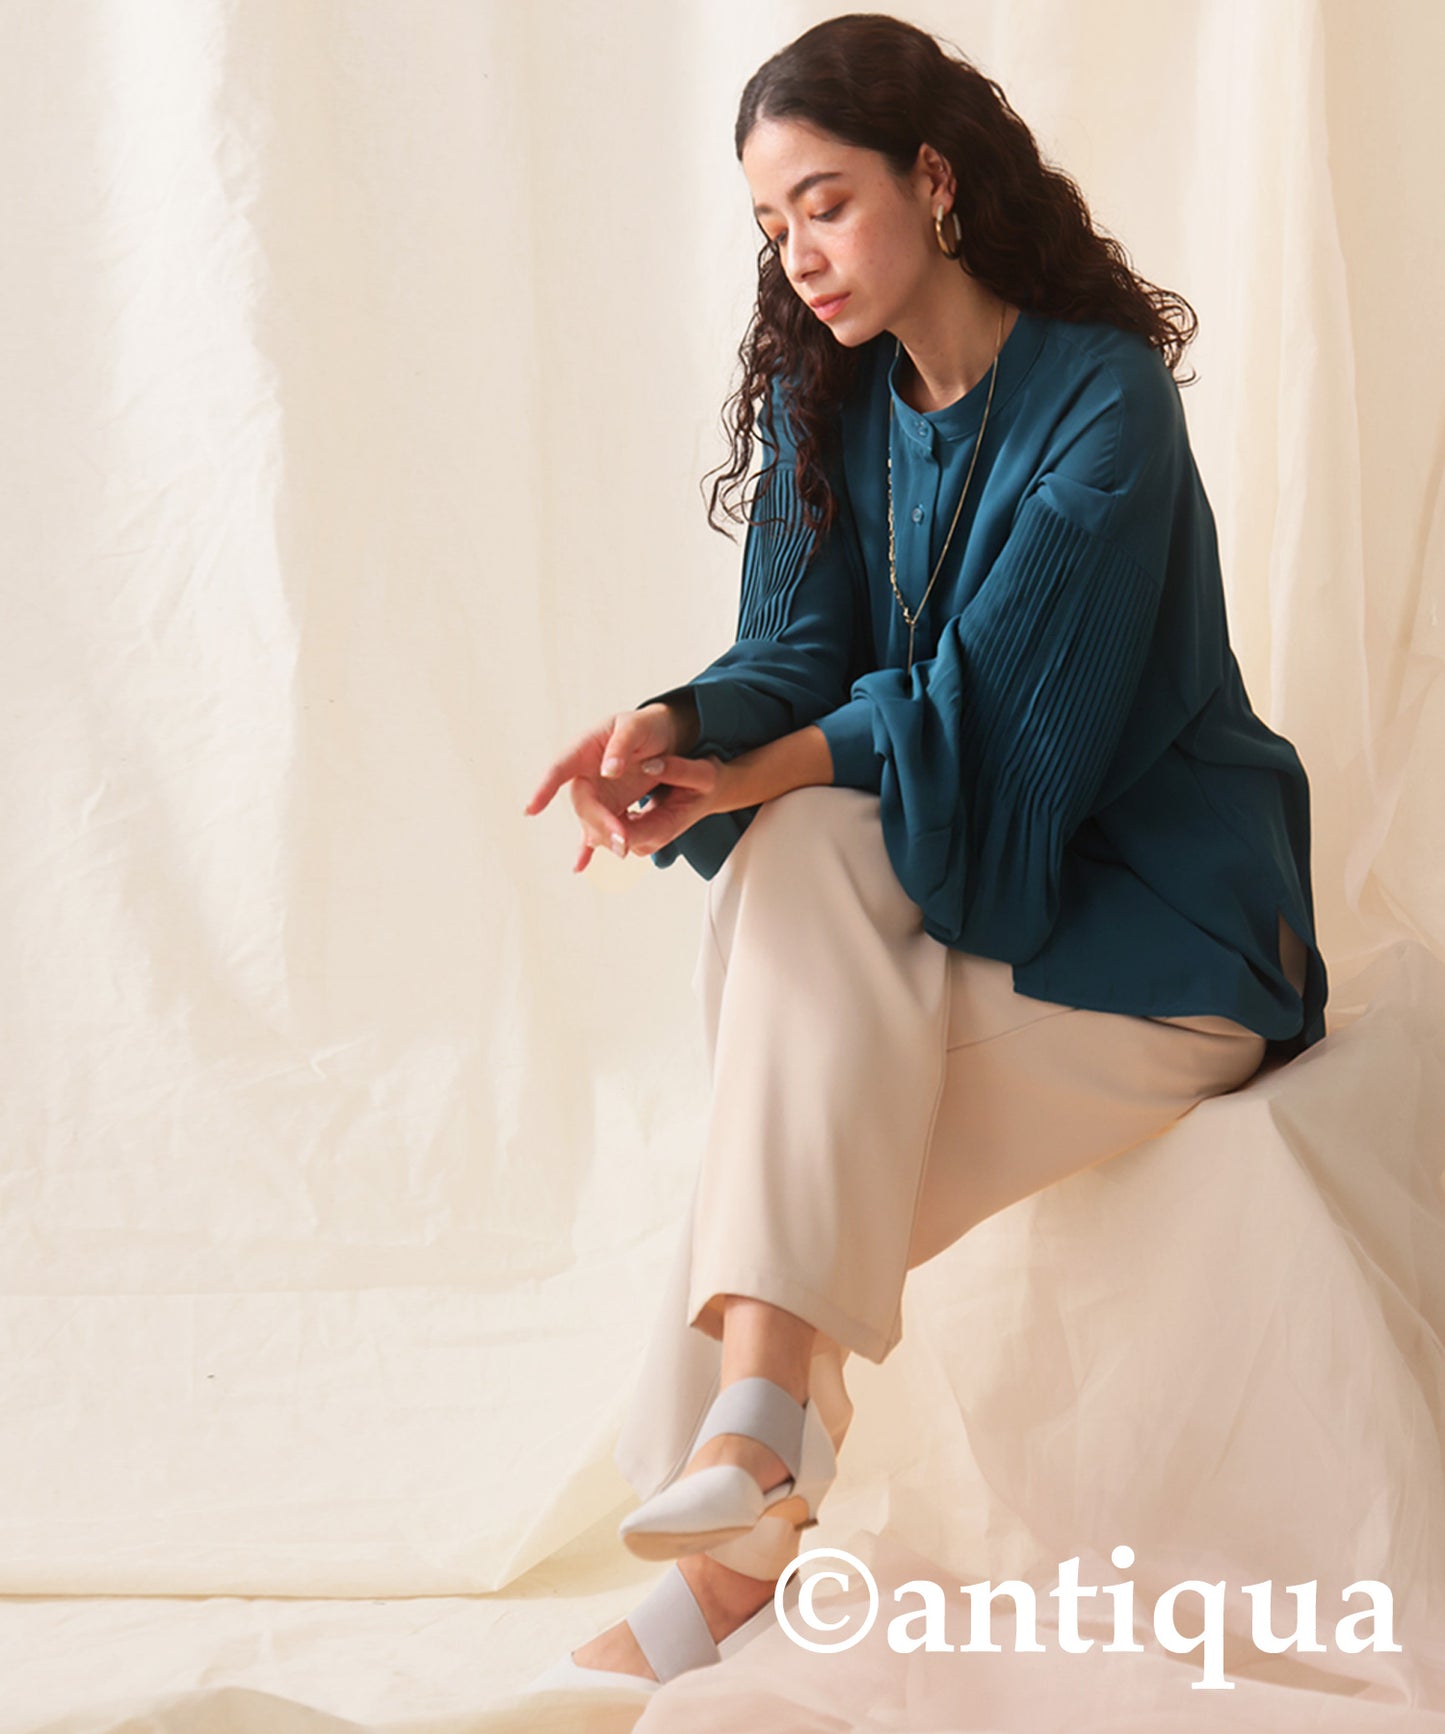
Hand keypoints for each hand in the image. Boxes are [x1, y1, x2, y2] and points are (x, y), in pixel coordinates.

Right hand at [524, 703, 716, 872]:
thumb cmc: (645, 726)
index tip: (531, 810)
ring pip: (591, 821)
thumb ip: (622, 746)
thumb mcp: (636, 727)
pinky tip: (580, 868)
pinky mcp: (609, 807)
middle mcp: (584, 774)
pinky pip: (596, 829)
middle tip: (622, 840)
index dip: (544, 789)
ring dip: (604, 838)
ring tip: (624, 851)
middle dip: (599, 823)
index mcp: (584, 749)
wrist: (661, 737)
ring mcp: (596, 793)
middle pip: (582, 804)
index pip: (559, 769)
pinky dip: (589, 849)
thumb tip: (608, 770)